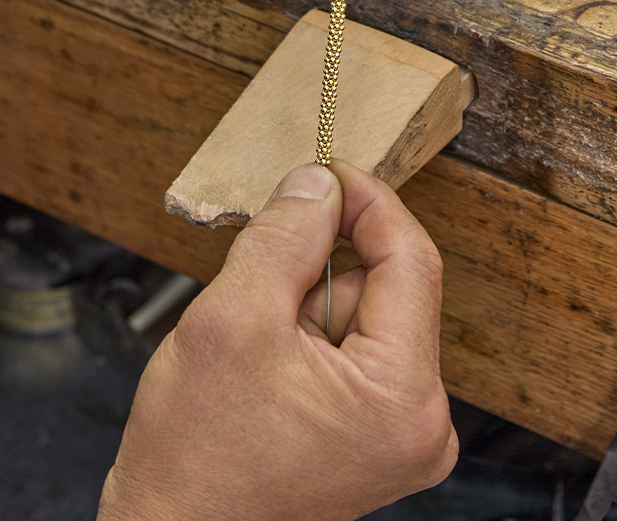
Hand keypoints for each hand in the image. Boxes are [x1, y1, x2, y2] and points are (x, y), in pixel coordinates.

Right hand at [97, 161, 456, 520]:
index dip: (366, 201)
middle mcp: (419, 419)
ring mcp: (395, 430)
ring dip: (301, 302)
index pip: (410, 261)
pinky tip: (262, 361)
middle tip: (255, 283)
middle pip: (382, 287)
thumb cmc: (197, 450)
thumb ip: (283, 238)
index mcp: (403, 396)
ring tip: (251, 342)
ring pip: (357, 313)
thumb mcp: (233, 318)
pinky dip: (301, 330)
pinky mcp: (368, 432)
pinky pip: (346, 345)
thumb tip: (317, 182)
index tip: (324, 166)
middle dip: (315, 266)